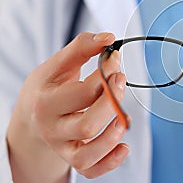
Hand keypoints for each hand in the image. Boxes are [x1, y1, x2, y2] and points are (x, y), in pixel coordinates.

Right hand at [7, 32, 129, 181]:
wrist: (32, 113)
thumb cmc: (49, 86)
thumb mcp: (57, 64)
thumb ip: (82, 47)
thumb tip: (109, 37)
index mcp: (46, 102)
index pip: (84, 92)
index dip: (107, 73)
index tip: (115, 58)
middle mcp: (52, 128)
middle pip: (88, 126)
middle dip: (113, 102)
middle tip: (121, 80)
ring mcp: (62, 146)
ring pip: (88, 154)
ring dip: (113, 135)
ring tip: (125, 116)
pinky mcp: (72, 158)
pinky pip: (90, 170)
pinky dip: (109, 163)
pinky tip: (124, 146)